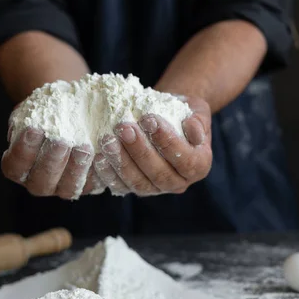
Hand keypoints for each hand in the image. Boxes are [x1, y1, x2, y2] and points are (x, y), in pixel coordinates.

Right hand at [1, 107, 105, 199]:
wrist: (72, 116)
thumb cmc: (47, 112)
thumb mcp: (35, 109)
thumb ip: (32, 114)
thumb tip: (39, 110)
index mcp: (18, 166)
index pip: (15, 165)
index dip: (23, 150)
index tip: (34, 129)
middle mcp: (38, 182)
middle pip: (41, 181)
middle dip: (51, 161)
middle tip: (61, 142)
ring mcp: (62, 188)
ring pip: (68, 188)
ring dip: (76, 169)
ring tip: (84, 148)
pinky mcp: (85, 187)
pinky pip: (91, 185)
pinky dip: (96, 172)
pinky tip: (101, 155)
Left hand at [96, 95, 212, 195]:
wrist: (165, 117)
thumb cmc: (182, 112)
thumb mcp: (197, 110)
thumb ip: (198, 120)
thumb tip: (193, 130)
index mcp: (199, 166)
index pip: (185, 160)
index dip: (167, 141)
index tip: (149, 119)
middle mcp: (179, 182)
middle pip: (160, 174)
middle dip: (140, 151)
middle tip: (124, 128)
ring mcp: (156, 189)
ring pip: (139, 183)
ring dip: (121, 162)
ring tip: (107, 140)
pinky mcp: (136, 188)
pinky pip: (121, 186)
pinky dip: (108, 173)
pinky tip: (98, 156)